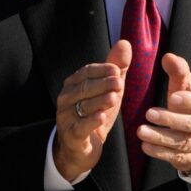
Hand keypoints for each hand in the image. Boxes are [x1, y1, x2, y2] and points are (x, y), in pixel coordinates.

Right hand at [52, 41, 131, 183]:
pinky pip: (80, 127)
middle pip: (83, 88)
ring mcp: (66, 117)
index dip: (101, 70)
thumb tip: (124, 43)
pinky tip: (101, 117)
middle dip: (101, 85)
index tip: (117, 70)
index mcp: (74, 85)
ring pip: (81, 107)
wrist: (82, 147)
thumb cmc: (95, 113)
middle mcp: (66, 99)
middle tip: (119, 83)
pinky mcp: (71, 135)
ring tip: (114, 98)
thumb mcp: (108, 90)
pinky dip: (90, 122)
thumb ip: (117, 69)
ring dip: (98, 101)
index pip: (86, 72)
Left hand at [139, 53, 190, 176]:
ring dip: (161, 137)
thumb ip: (179, 73)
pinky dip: (160, 152)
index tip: (173, 97)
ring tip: (141, 131)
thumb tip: (168, 56)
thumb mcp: (187, 89)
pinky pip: (177, 158)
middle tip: (149, 113)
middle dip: (171, 120)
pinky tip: (145, 146)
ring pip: (183, 143)